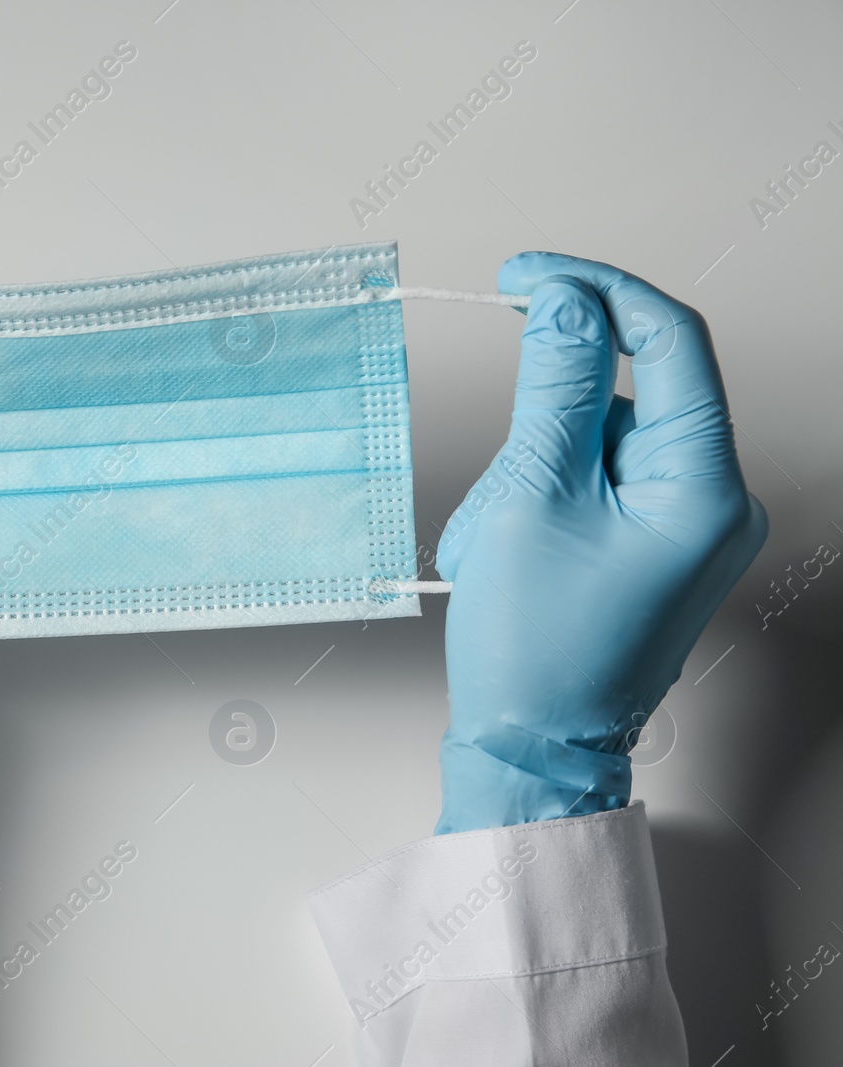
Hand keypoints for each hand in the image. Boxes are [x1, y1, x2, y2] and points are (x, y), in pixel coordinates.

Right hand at [435, 253, 766, 833]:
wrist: (533, 750)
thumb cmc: (538, 647)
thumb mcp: (534, 499)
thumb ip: (555, 389)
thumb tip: (567, 303)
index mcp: (706, 484)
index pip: (667, 339)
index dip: (593, 292)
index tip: (523, 276)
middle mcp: (714, 499)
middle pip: (616, 400)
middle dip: (536, 436)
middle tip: (498, 503)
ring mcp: (683, 526)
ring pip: (588, 444)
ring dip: (523, 481)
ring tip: (497, 553)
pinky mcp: (649, 545)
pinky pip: (586, 487)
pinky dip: (533, 506)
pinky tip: (509, 560)